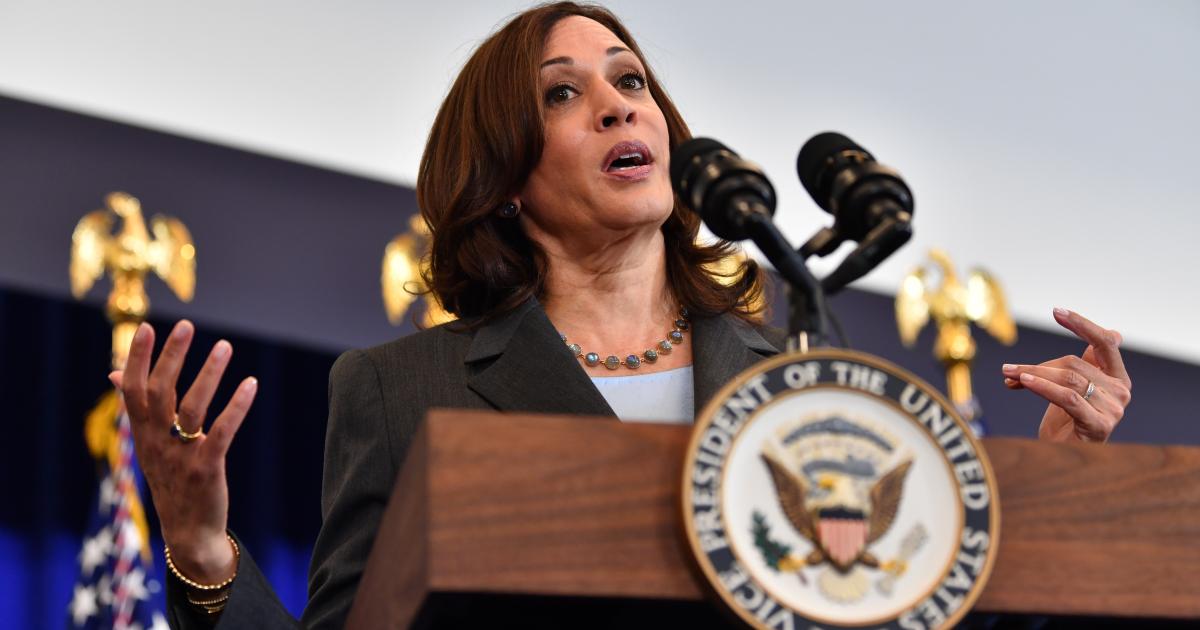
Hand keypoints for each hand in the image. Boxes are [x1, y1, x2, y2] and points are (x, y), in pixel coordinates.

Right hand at [111, 320, 256, 583]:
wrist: (189, 533)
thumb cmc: (172, 480)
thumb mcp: (149, 445)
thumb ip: (137, 408)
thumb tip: (114, 373)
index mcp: (142, 435)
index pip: (132, 390)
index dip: (136, 359)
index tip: (145, 327)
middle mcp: (156, 443)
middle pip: (159, 393)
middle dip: (171, 357)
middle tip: (186, 325)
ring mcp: (180, 456)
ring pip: (192, 408)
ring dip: (208, 374)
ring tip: (225, 346)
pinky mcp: (206, 469)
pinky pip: (222, 432)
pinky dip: (236, 407)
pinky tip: (250, 384)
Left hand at [1001, 308, 1131, 442]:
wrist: (1063, 460)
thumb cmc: (1066, 423)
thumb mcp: (1073, 387)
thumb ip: (1085, 363)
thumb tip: (1116, 332)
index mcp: (1118, 378)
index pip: (1105, 343)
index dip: (1082, 324)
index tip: (1056, 311)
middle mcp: (1122, 392)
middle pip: (1073, 363)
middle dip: (1036, 364)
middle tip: (1007, 369)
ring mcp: (1113, 410)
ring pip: (1067, 378)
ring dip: (1030, 374)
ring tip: (1007, 374)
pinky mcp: (1099, 425)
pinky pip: (1067, 398)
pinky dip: (1042, 387)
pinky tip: (1021, 382)